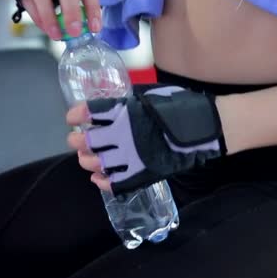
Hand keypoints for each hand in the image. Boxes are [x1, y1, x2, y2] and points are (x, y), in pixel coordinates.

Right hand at [2, 0, 101, 39]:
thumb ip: (80, 6)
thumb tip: (87, 29)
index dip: (92, 7)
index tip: (94, 27)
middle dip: (71, 9)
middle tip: (74, 31)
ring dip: (49, 16)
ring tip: (56, 34)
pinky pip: (28, 0)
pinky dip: (37, 16)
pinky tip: (45, 28)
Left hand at [66, 85, 225, 194]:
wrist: (204, 128)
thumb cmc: (178, 106)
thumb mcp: (148, 95)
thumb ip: (126, 102)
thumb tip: (109, 107)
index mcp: (123, 111)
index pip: (89, 113)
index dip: (77, 115)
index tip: (72, 117)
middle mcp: (122, 134)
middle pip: (88, 141)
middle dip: (77, 141)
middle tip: (75, 140)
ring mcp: (131, 156)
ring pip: (97, 163)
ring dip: (87, 161)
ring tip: (85, 159)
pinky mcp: (141, 174)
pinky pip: (115, 182)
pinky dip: (102, 181)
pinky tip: (97, 177)